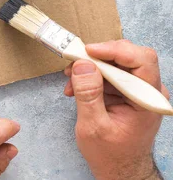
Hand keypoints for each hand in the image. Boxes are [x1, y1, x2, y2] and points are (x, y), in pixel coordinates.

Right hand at [63, 40, 168, 179]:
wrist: (119, 169)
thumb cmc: (111, 154)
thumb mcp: (93, 126)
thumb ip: (89, 94)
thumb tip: (83, 64)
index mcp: (147, 100)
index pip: (142, 61)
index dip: (115, 50)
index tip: (89, 51)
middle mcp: (148, 91)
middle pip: (129, 56)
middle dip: (98, 56)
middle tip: (75, 62)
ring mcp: (139, 90)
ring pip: (116, 62)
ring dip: (90, 67)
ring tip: (70, 80)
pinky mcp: (128, 91)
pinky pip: (110, 73)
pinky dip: (91, 76)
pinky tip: (76, 88)